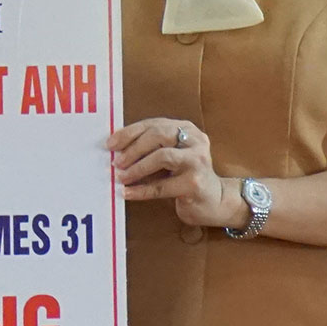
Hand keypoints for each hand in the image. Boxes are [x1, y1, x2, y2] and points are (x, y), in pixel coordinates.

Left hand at [106, 119, 249, 229]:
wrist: (216, 201)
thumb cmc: (187, 176)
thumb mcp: (173, 155)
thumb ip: (152, 147)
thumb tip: (116, 149)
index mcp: (187, 129)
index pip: (154, 124)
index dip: (129, 133)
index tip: (110, 144)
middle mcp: (195, 141)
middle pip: (159, 135)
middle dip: (133, 148)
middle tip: (116, 162)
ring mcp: (197, 161)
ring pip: (162, 156)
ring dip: (137, 167)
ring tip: (121, 177)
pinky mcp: (195, 183)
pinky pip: (162, 186)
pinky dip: (142, 190)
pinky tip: (128, 193)